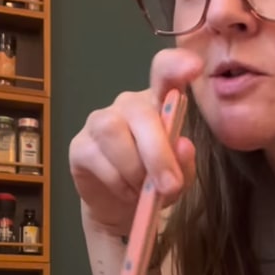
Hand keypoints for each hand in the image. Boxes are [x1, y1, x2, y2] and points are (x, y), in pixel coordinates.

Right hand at [69, 48, 201, 236]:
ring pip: (114, 132)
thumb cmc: (155, 182)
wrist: (122, 208)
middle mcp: (129, 105)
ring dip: (134, 169)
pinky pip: (97, 158)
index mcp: (159, 104)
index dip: (176, 66)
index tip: (195, 67)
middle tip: (170, 186)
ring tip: (143, 191)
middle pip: (140, 113)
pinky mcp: (80, 145)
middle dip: (157, 153)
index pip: (164, 73)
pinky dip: (118, 183)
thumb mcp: (179, 176)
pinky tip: (126, 192)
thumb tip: (182, 146)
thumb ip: (184, 161)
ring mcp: (100, 122)